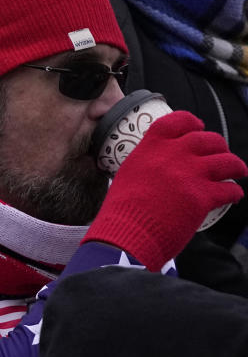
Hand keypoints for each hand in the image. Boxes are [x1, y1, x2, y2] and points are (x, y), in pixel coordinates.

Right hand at [84, 111, 245, 269]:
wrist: (124, 235)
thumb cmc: (120, 212)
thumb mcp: (128, 176)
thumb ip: (146, 164)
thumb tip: (157, 168)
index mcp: (151, 149)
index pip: (178, 121)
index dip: (193, 123)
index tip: (198, 128)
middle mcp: (173, 156)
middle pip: (208, 139)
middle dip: (219, 146)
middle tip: (220, 155)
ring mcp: (190, 175)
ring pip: (227, 162)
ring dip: (236, 166)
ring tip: (238, 172)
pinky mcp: (203, 197)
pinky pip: (229, 190)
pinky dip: (234, 193)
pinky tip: (233, 196)